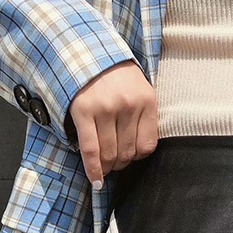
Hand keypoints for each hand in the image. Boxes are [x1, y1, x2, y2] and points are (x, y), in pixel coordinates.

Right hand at [67, 60, 157, 186]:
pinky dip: (93, 169)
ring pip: (110, 154)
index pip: (148, 145)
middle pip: (127, 152)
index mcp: (146, 100)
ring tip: (104, 168)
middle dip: (121, 164)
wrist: (88, 52)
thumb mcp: (139, 89)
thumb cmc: (115, 75)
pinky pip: (91, 149)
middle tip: (114, 164)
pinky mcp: (84, 112)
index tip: (130, 157)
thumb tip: (138, 152)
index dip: (137, 157)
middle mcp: (128, 105)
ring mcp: (106, 109)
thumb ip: (143, 116)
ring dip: (107, 168)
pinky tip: (95, 179)